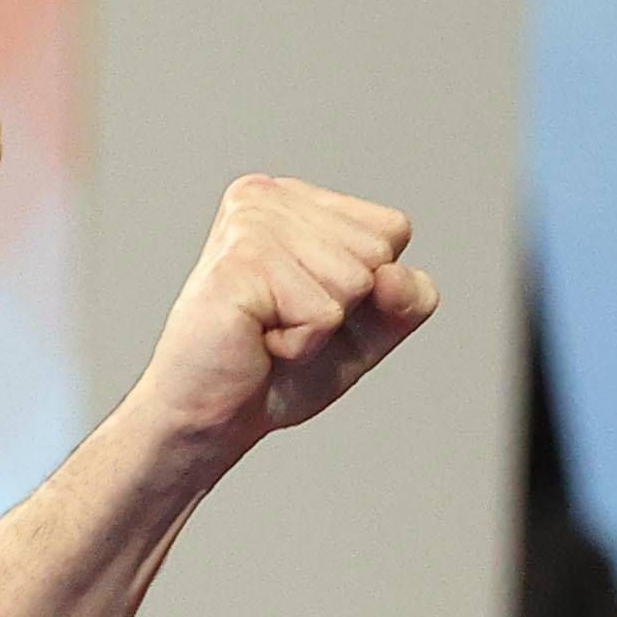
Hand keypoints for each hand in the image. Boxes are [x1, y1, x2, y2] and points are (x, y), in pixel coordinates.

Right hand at [125, 174, 438, 454]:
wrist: (208, 416)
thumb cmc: (275, 369)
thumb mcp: (369, 330)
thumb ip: (408, 298)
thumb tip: (391, 275)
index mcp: (294, 200)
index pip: (392, 230)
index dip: (368, 288)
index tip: (305, 305)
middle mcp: (267, 199)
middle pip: (378, 251)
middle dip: (344, 307)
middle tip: (281, 324)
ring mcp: (251, 225)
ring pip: (356, 280)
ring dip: (318, 327)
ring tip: (266, 330)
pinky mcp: (240, 261)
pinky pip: (325, 312)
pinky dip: (299, 344)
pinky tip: (255, 339)